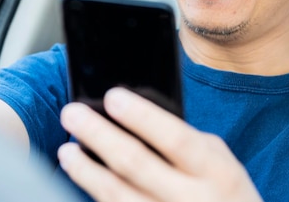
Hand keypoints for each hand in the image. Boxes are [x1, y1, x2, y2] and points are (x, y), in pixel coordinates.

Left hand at [58, 87, 262, 201]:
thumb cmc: (222, 195)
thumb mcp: (220, 165)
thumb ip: (186, 141)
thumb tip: (135, 114)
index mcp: (216, 172)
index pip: (176, 138)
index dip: (142, 117)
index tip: (112, 96)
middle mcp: (193, 200)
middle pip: (136, 163)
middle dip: (98, 135)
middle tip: (71, 113)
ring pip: (117, 195)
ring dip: (85, 170)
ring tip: (66, 150)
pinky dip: (95, 195)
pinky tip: (82, 180)